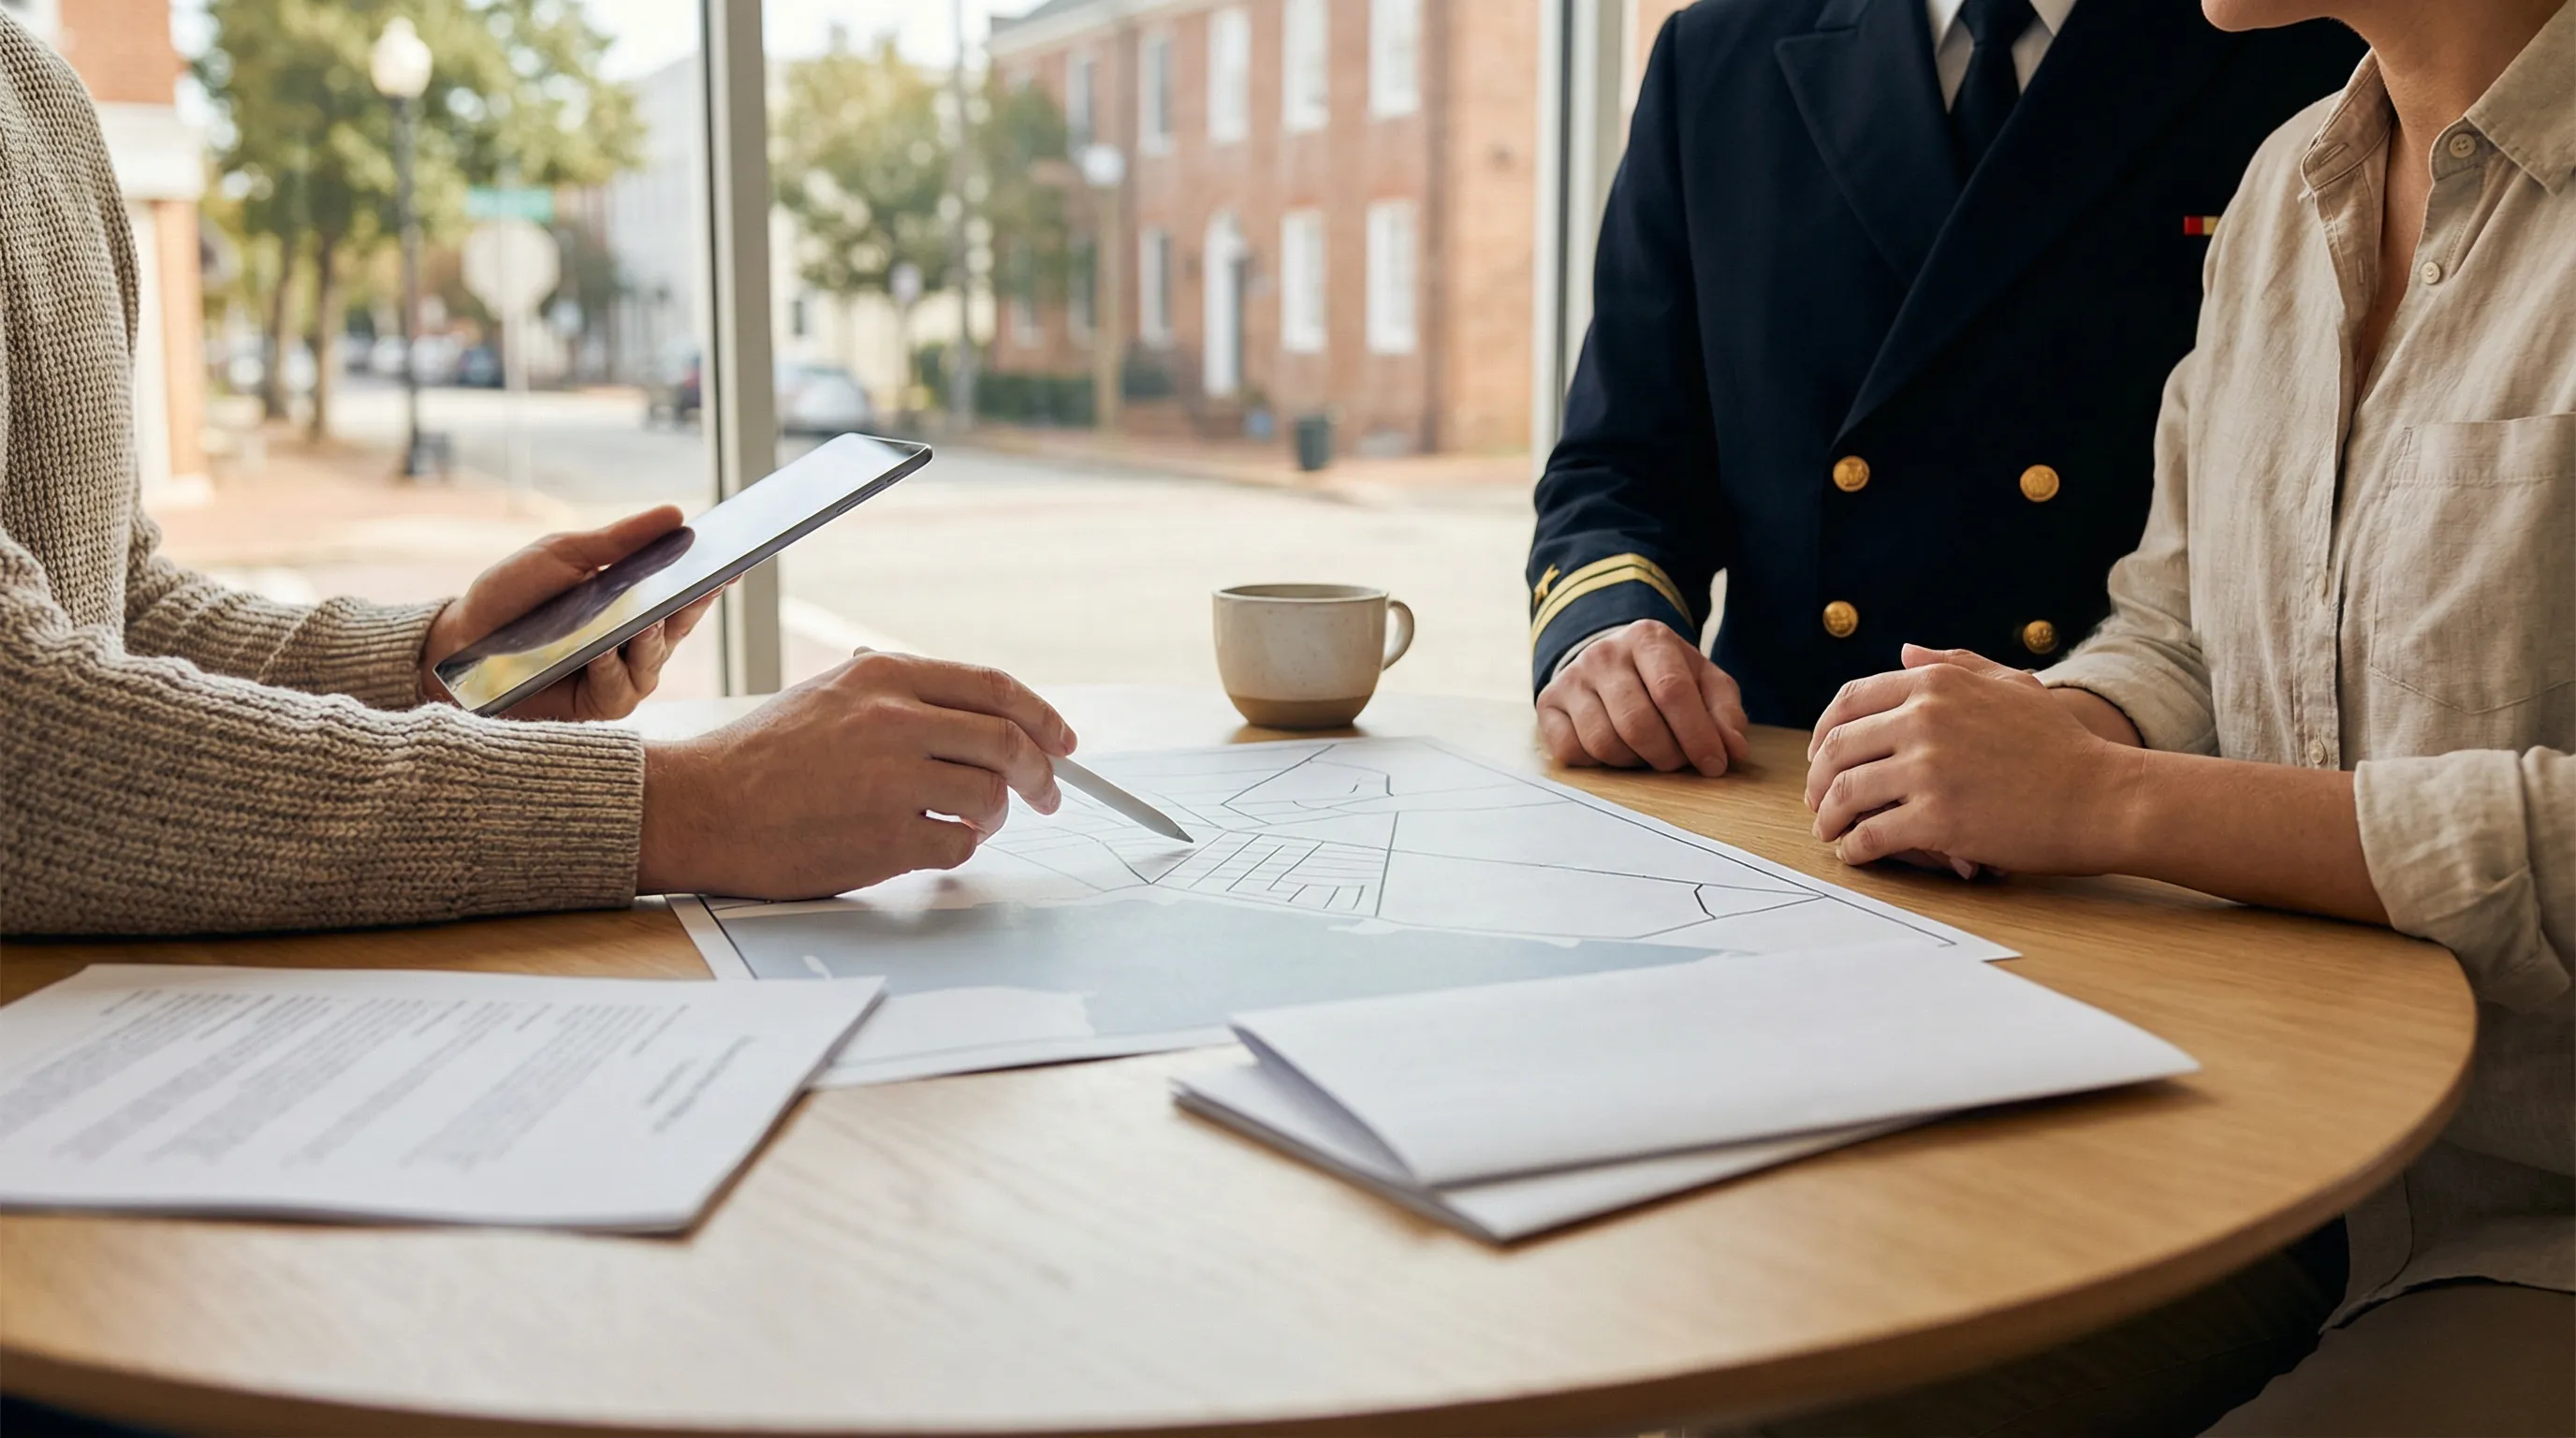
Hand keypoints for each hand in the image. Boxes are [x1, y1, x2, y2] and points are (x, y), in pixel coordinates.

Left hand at [419, 505, 718, 720]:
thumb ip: (621, 541)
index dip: (709, 581)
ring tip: (646, 619)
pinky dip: (614, 670)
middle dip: (693, 606)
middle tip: (703, 585)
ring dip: (651, 641)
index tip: (732, 562)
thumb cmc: (513, 596)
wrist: (459, 643)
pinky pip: (622, 690)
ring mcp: (617, 677)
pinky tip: (602, 653)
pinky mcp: (595, 706)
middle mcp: (631, 643)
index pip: (681, 593)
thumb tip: (678, 515)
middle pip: (680, 627)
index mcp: (629, 604)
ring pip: (655, 662)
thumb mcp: (566, 555)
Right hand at [635, 651, 1076, 898]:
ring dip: (994, 816)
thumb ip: (899, 696)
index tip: (1063, 740)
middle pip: (1008, 742)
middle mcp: (894, 720)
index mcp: (884, 677)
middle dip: (1043, 773)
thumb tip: (975, 714)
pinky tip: (932, 845)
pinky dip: (958, 849)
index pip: (994, 687)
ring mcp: (891, 781)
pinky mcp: (884, 839)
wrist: (700, 806)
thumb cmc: (760, 757)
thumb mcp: (830, 694)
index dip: (1042, 716)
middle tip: (1048, 794)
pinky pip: (958, 846)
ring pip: (990, 796)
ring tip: (971, 822)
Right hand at [1537, 620, 1751, 774]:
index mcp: (1648, 638)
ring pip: (1604, 742)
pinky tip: (1614, 749)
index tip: (1714, 765)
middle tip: (1678, 762)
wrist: (1609, 660)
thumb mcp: (1703, 682)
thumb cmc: (1663, 676)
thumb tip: (1733, 750)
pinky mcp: (1548, 704)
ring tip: (1647, 753)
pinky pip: (1572, 751)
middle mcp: (1604, 653)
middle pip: (1638, 723)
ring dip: (1634, 762)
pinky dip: (1597, 764)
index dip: (1697, 735)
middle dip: (1667, 756)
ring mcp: (1571, 678)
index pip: (1673, 692)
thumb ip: (1724, 713)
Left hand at [1803, 645, 2139, 873]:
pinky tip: (1856, 854)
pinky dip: (1854, 849)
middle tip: (1817, 802)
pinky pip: (1870, 835)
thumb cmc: (2062, 744)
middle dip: (1816, 779)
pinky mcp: (1936, 819)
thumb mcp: (2011, 686)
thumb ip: (1955, 666)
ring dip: (1826, 817)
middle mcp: (1924, 719)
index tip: (1821, 757)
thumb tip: (1904, 653)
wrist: (2104, 797)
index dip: (1823, 733)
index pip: (1849, 702)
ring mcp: (1927, 770)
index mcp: (1935, 684)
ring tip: (1829, 832)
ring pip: (1843, 794)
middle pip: (1836, 748)